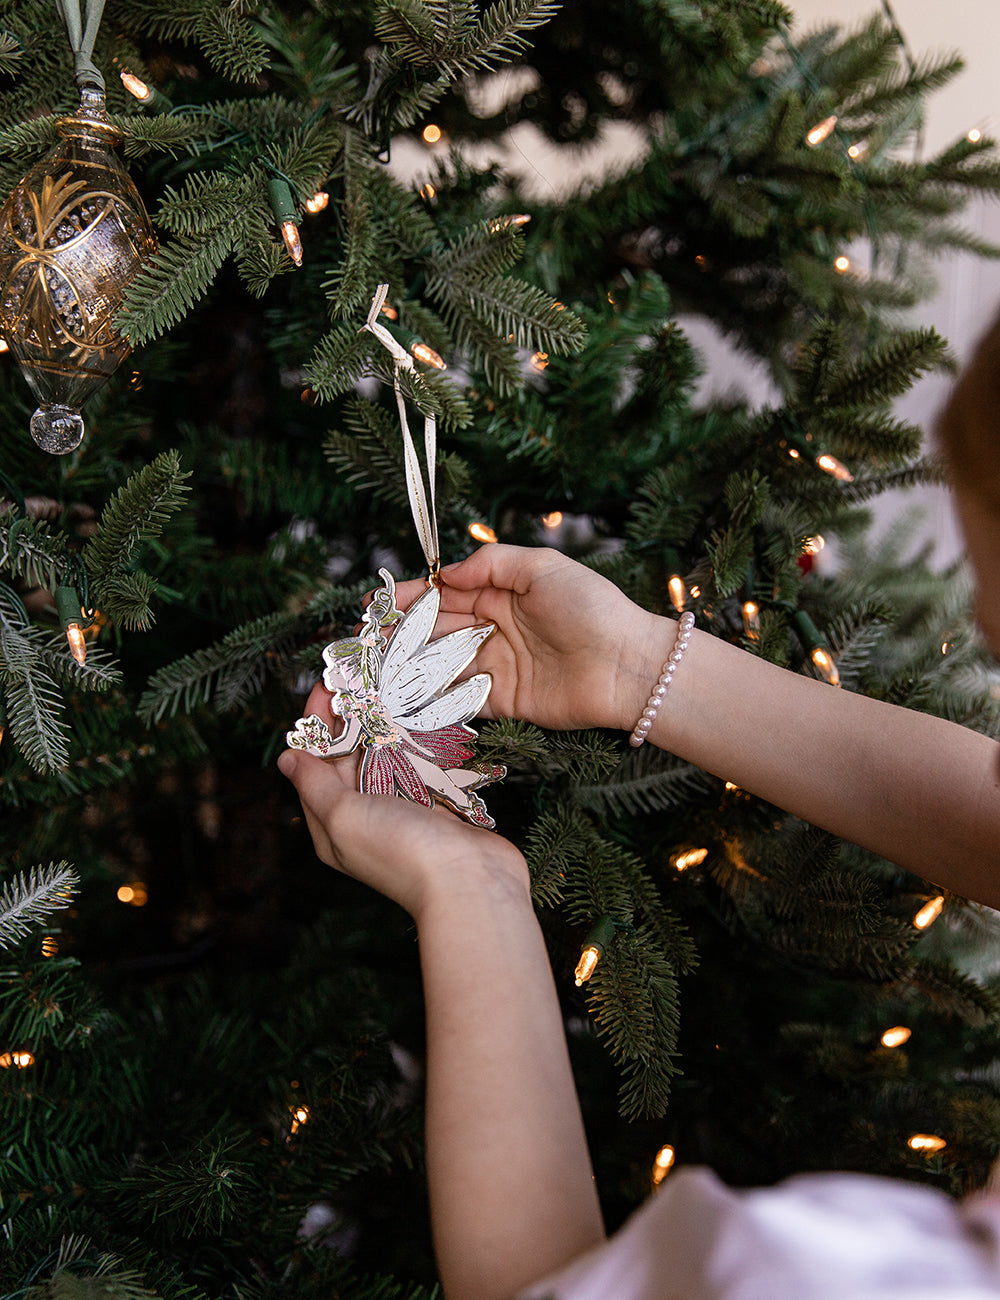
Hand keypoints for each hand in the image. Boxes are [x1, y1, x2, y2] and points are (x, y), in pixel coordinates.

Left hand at [279, 686, 527, 918]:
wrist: (471, 882)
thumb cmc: (401, 851)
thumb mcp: (344, 816)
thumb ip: (315, 786)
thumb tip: (286, 759)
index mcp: (332, 823)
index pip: (313, 763)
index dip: (316, 723)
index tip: (326, 684)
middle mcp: (363, 815)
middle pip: (348, 757)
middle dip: (350, 717)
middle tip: (359, 675)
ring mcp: (401, 809)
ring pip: (384, 758)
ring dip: (383, 724)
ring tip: (387, 684)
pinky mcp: (434, 804)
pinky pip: (417, 765)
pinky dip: (414, 740)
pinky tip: (418, 712)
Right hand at [393, 545, 665, 731]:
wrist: (627, 665)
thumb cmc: (591, 608)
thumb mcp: (542, 567)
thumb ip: (492, 564)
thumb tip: (446, 573)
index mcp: (501, 594)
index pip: (445, 594)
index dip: (411, 597)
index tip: (378, 601)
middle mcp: (493, 629)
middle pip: (436, 630)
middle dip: (399, 633)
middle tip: (364, 638)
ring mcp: (496, 666)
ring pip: (440, 664)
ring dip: (407, 665)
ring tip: (372, 666)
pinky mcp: (503, 702)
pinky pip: (459, 699)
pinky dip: (431, 698)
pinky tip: (401, 695)